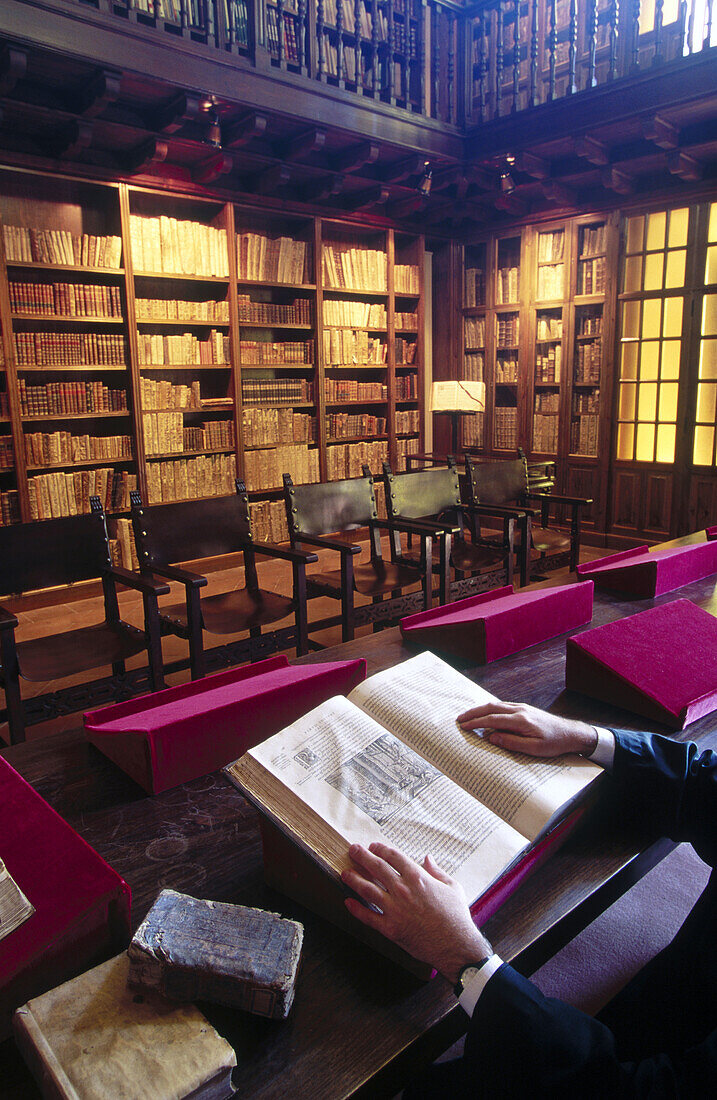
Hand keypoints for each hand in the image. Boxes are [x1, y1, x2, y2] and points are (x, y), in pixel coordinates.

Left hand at [342, 842, 490, 983]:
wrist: (456, 945)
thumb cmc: (456, 916)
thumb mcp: (453, 887)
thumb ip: (438, 871)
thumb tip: (428, 858)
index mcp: (418, 878)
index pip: (394, 857)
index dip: (381, 849)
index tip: (373, 846)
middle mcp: (403, 890)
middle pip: (377, 868)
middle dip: (362, 856)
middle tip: (353, 850)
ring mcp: (395, 909)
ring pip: (368, 889)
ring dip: (354, 879)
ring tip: (345, 873)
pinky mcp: (390, 928)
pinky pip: (368, 917)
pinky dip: (356, 909)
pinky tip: (348, 902)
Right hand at [457, 702, 597, 757]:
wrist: (570, 733)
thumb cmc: (554, 743)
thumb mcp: (534, 749)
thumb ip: (512, 742)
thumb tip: (491, 738)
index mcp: (521, 721)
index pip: (492, 720)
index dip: (476, 723)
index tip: (464, 726)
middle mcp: (520, 710)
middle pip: (491, 708)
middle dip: (473, 713)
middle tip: (459, 719)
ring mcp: (522, 707)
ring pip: (496, 705)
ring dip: (480, 709)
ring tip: (468, 716)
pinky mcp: (524, 708)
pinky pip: (503, 705)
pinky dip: (490, 708)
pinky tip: (486, 712)